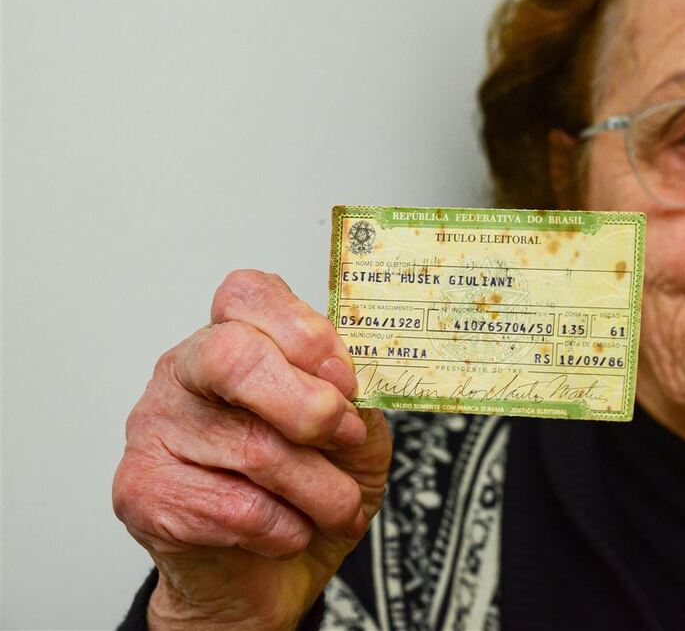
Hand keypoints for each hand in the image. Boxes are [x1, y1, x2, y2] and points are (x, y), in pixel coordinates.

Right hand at [112, 270, 391, 629]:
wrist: (266, 576)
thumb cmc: (309, 489)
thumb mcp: (355, 433)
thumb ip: (354, 398)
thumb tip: (347, 381)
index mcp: (232, 339)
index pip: (248, 295)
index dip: (306, 334)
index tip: (347, 382)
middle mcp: (182, 372)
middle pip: (234, 356)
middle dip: (308, 406)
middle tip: (345, 439)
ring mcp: (153, 429)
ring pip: (252, 447)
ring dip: (319, 488)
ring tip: (337, 507)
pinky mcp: (142, 492)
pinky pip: (236, 507)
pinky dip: (286, 528)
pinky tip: (288, 530)